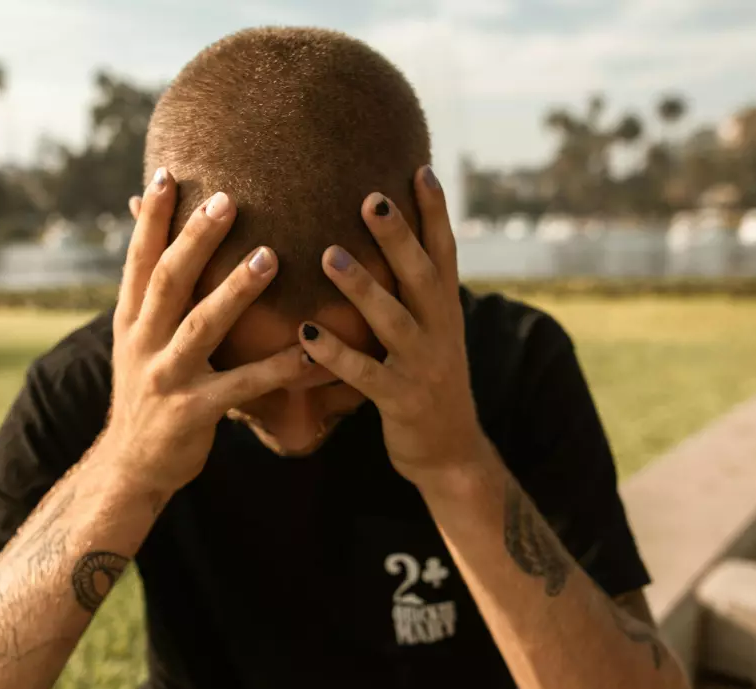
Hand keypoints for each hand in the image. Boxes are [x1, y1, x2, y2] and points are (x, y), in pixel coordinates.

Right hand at [99, 169, 309, 496]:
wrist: (130, 467)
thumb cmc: (147, 395)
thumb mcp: (137, 342)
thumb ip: (150, 298)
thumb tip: (146, 246)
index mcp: (130, 321)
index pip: (138, 260)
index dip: (150, 219)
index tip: (165, 175)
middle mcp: (142, 343)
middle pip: (169, 281)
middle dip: (196, 239)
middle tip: (228, 199)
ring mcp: (165, 378)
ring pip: (201, 327)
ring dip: (235, 290)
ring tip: (271, 257)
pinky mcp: (191, 413)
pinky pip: (239, 387)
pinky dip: (273, 368)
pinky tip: (306, 352)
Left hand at [298, 166, 489, 490]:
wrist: (451, 454)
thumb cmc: (426, 383)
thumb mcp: (430, 333)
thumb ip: (412, 294)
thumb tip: (392, 245)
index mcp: (446, 310)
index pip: (444, 252)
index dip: (435, 212)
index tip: (420, 168)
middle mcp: (441, 331)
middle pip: (420, 275)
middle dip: (398, 236)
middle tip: (371, 198)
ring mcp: (423, 366)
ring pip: (392, 319)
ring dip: (361, 286)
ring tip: (327, 254)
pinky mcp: (401, 400)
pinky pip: (364, 374)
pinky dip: (334, 353)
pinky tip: (304, 333)